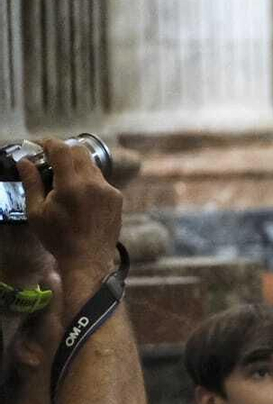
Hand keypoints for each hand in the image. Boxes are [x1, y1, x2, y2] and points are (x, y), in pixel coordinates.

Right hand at [16, 138, 121, 270]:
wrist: (88, 260)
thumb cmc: (58, 238)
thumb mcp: (36, 212)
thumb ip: (31, 183)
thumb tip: (24, 161)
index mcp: (72, 186)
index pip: (62, 149)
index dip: (49, 143)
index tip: (40, 146)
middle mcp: (94, 184)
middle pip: (80, 152)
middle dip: (63, 151)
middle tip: (50, 159)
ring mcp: (109, 190)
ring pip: (92, 165)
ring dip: (77, 166)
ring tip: (63, 179)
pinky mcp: (118, 198)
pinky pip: (101, 180)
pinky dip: (88, 180)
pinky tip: (79, 195)